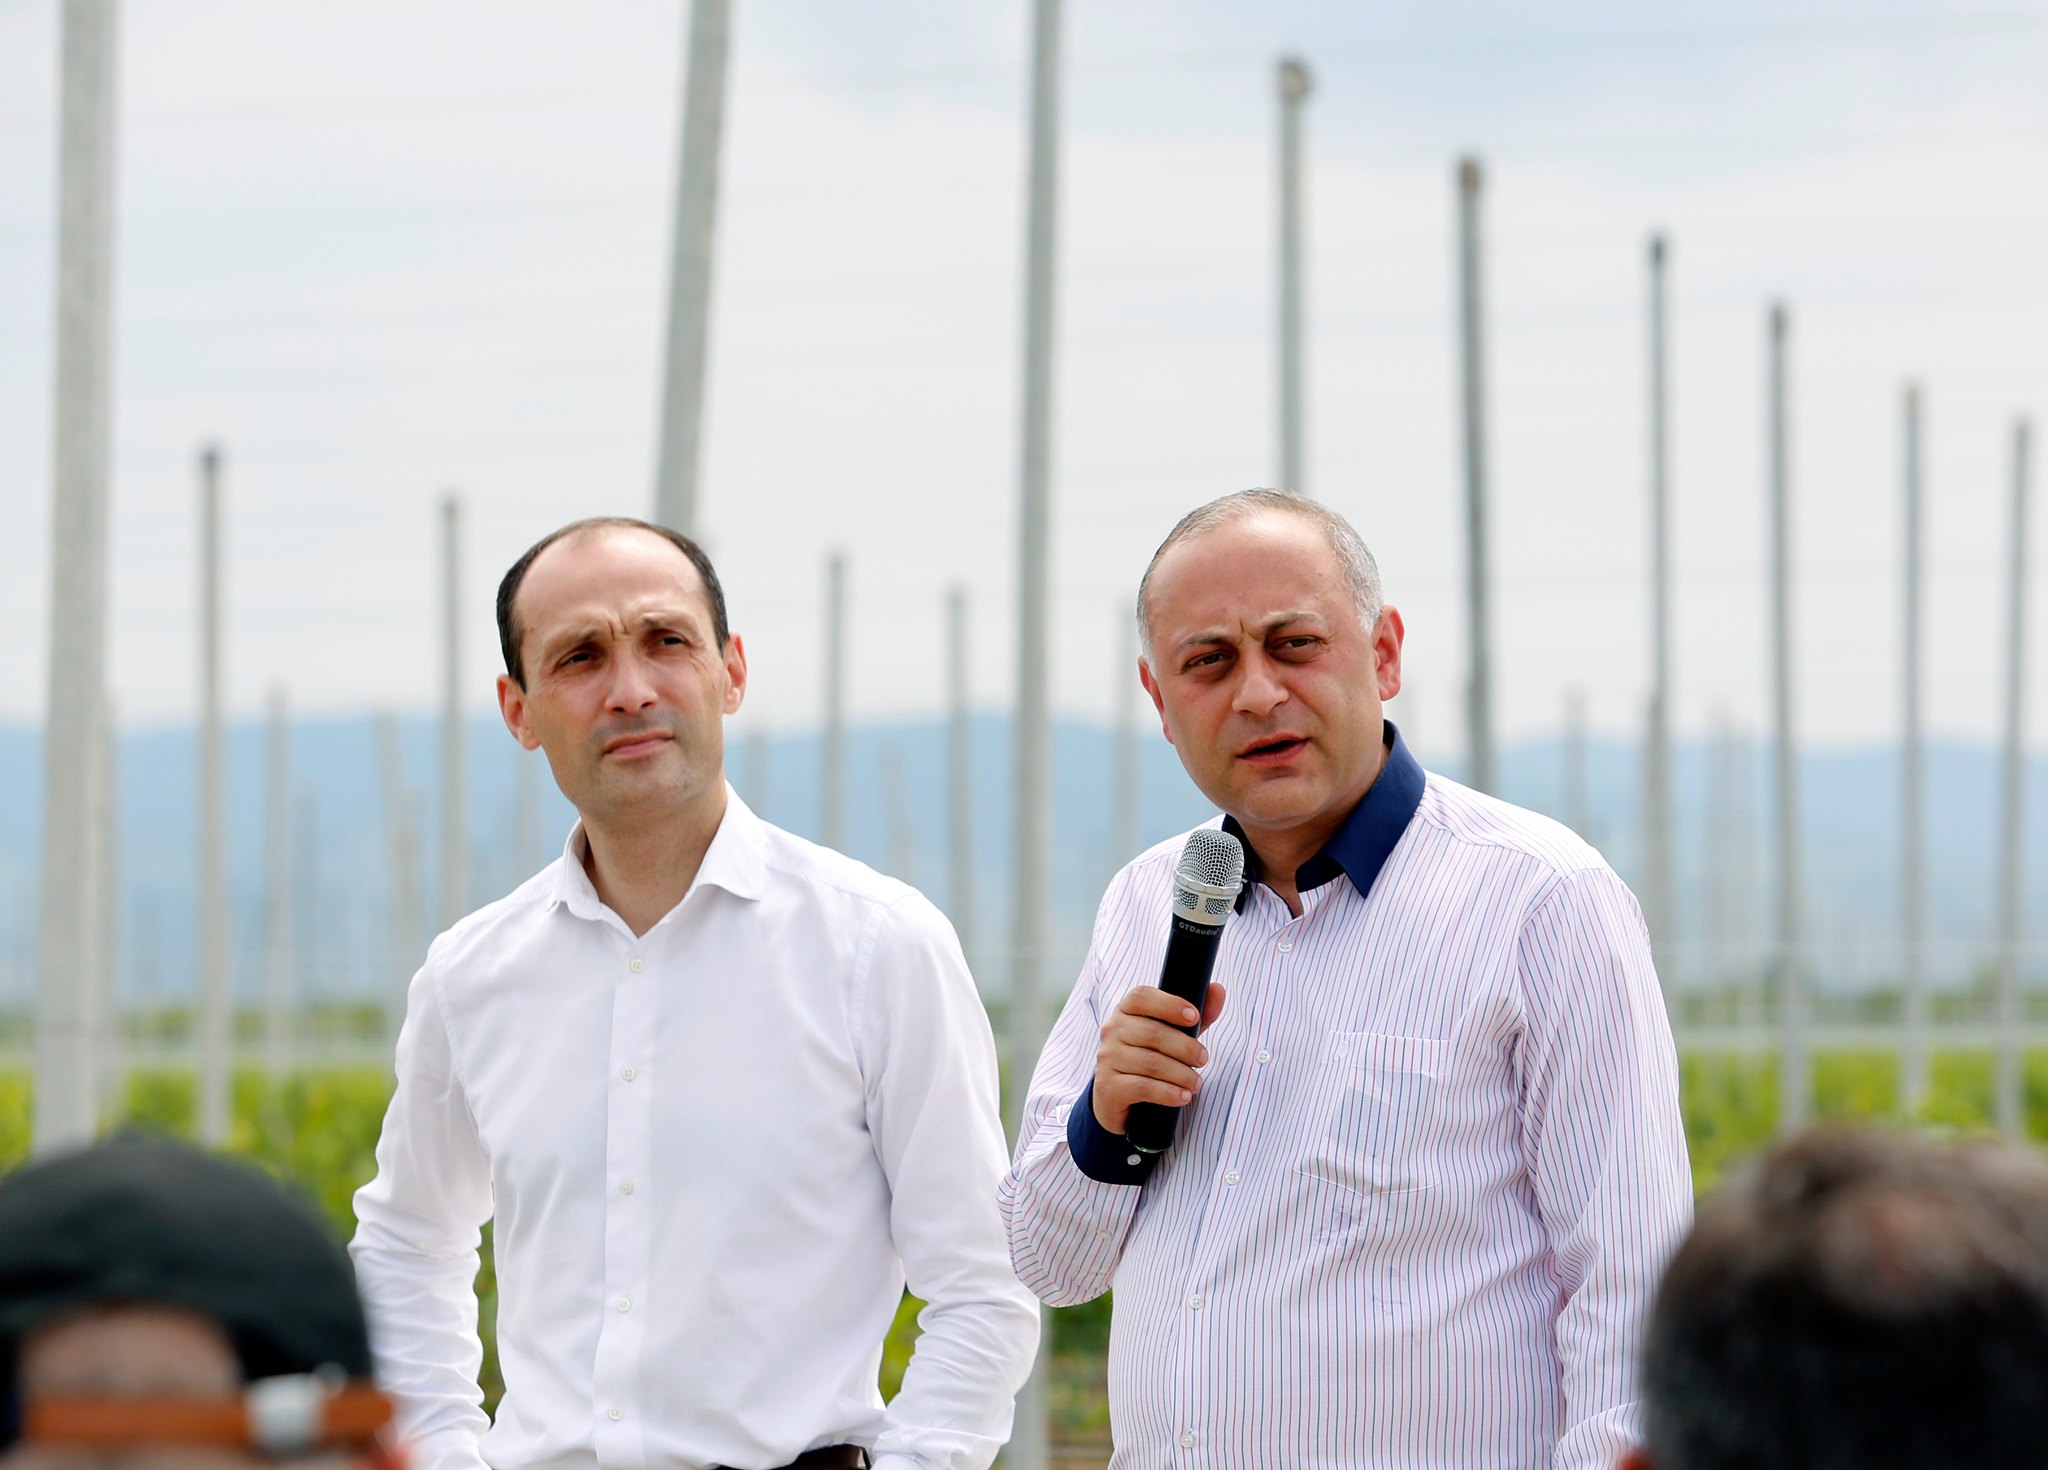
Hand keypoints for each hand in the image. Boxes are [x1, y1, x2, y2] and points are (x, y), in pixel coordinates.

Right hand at [1091, 982, 1226, 1135]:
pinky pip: (1143, 1087)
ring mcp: (1107, 1058)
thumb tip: (1218, 989)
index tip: (1194, 1016)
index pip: (1142, 997)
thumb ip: (1197, 1014)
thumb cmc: (1148, 1057)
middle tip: (1203, 1058)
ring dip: (1181, 1074)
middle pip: (1152, 1032)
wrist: (1116, 1095)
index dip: (1169, 1004)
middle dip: (1185, 1047)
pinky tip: (1183, 1096)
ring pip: (1151, 1063)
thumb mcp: (1174, 1034)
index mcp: (1126, 1010)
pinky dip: (1169, 1093)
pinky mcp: (1108, 1086)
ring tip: (1196, 1083)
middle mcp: (1112, 1030)